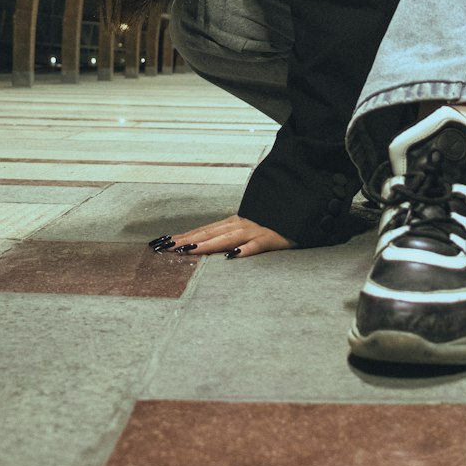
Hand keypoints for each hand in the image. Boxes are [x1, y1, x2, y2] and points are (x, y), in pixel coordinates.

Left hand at [151, 214, 295, 257]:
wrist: (302, 209)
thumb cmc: (277, 221)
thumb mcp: (252, 227)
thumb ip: (234, 235)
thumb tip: (213, 245)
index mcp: (234, 223)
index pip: (204, 230)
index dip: (184, 236)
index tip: (163, 242)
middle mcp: (241, 225)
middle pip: (209, 233)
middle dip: (186, 240)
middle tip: (165, 248)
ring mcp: (256, 231)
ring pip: (227, 238)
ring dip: (207, 244)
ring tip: (188, 250)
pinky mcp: (272, 239)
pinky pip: (257, 245)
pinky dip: (244, 250)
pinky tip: (232, 256)